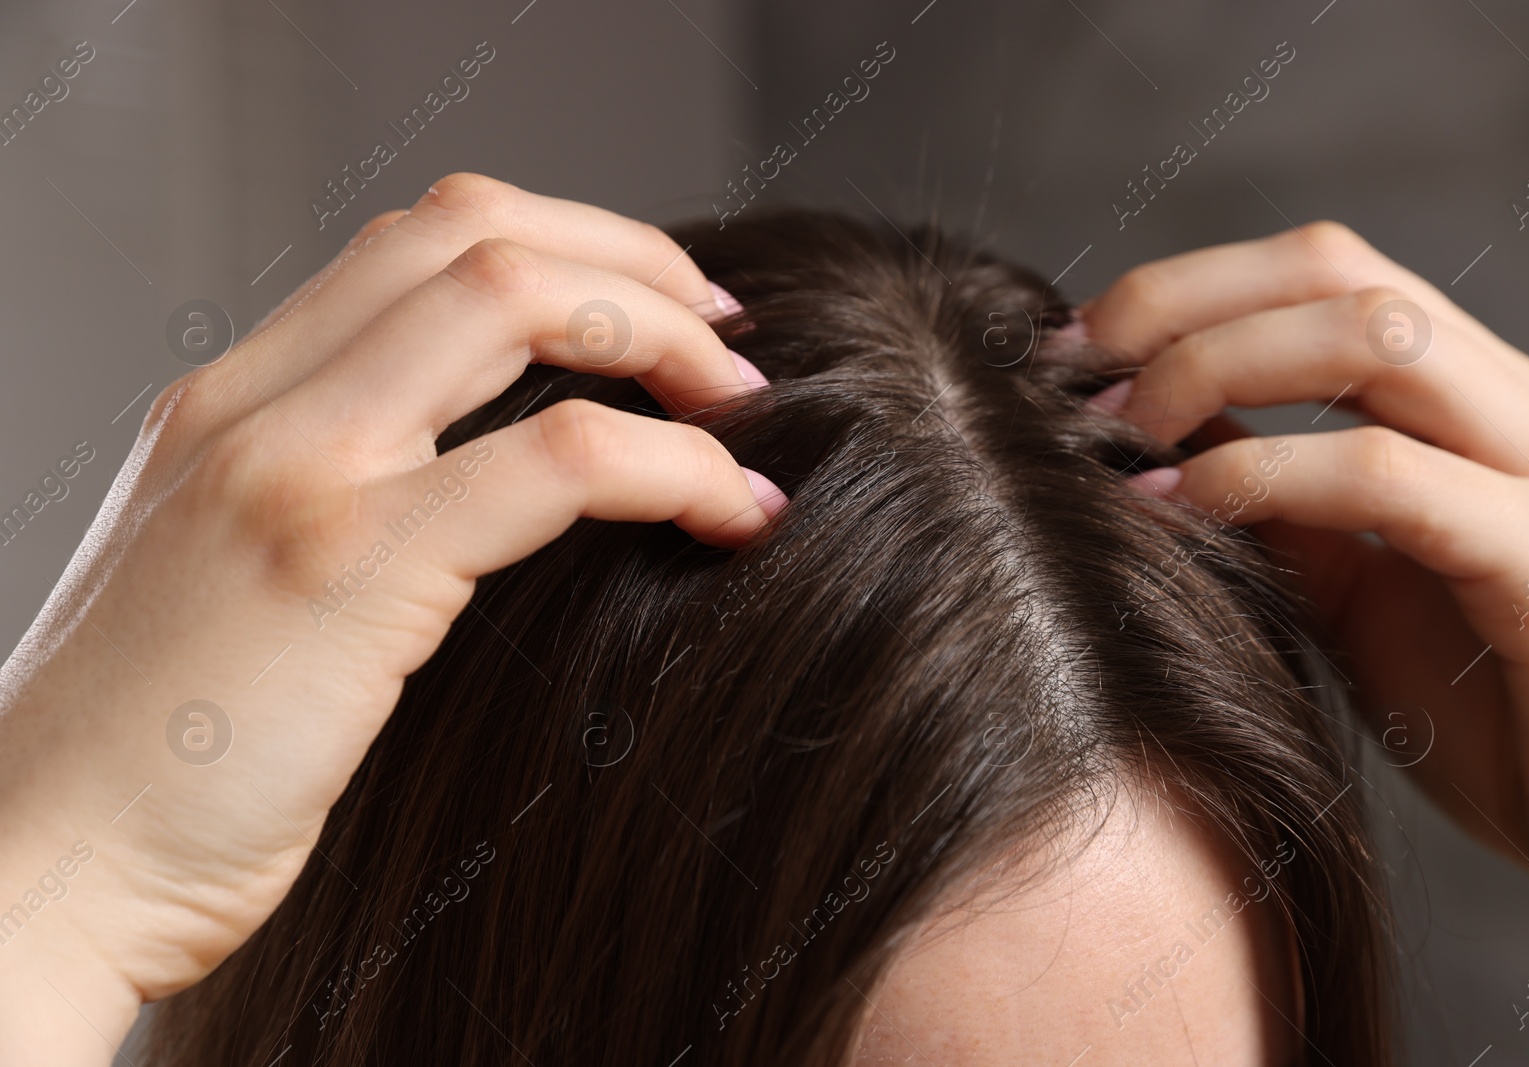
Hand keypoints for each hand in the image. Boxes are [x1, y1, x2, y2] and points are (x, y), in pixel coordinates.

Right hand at [0, 174, 782, 1064]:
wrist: (38, 869)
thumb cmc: (148, 759)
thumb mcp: (230, 587)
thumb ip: (335, 509)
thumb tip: (498, 491)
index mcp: (232, 401)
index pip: (416, 244)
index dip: (561, 248)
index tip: (653, 312)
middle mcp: (256, 404)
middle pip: (474, 234)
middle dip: (631, 263)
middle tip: (723, 339)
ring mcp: (296, 470)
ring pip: (515, 301)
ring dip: (661, 335)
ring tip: (741, 407)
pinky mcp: (345, 565)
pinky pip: (556, 460)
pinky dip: (672, 465)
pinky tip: (734, 511)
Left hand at [1083, 221, 1528, 924]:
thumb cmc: (1508, 723)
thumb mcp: (1368, 597)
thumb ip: (1289, 514)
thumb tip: (1164, 449)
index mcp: (1481, 409)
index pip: (1326, 274)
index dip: (1189, 288)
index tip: (1078, 348)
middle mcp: (1523, 413)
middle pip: (1338, 271)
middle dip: (1181, 302)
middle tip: (1072, 374)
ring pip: (1375, 336)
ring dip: (1215, 365)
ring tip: (1121, 430)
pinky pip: (1388, 480)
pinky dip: (1262, 475)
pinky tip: (1177, 508)